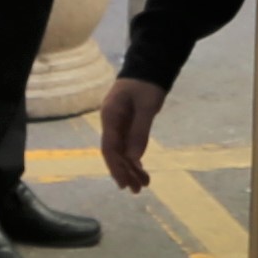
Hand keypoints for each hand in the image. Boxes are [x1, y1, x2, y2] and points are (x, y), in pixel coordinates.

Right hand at [99, 76, 164, 192]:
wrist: (148, 67)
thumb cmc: (146, 84)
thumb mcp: (147, 106)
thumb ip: (140, 131)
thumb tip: (135, 159)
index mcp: (110, 117)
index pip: (110, 148)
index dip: (116, 167)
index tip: (124, 183)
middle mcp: (111, 123)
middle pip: (114, 153)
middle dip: (124, 172)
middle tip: (136, 190)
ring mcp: (118, 124)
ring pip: (122, 151)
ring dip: (131, 168)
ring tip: (143, 185)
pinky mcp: (126, 125)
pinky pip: (128, 146)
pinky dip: (135, 158)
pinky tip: (141, 171)